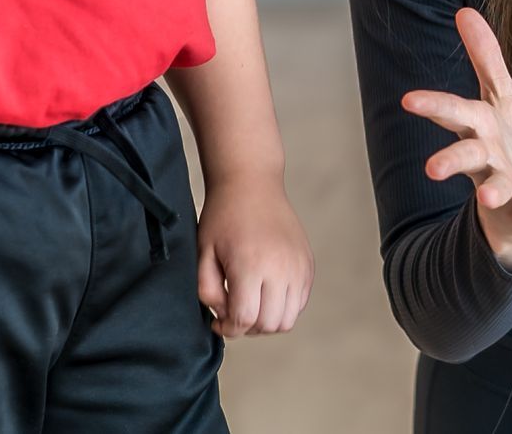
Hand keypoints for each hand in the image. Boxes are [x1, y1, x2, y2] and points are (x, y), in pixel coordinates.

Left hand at [194, 176, 313, 338]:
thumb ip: (208, 292)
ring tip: (252, 303)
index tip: (218, 321)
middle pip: (269, 324)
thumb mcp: (203, 255)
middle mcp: (281, 268)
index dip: (228, 329)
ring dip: (267, 320)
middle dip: (247, 327)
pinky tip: (266, 291)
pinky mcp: (308, 263)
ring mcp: (299, 266)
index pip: (245, 320)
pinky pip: (300, 301)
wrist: (253, 184)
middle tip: (233, 311)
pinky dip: (283, 306)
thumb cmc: (224, 217)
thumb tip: (224, 316)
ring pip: (288, 319)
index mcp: (251, 265)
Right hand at [401, 8, 511, 271]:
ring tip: (487, 195)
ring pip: (496, 187)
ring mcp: (508, 185)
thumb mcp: (500, 94)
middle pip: (466, 156)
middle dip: (450, 161)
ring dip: (493, 190)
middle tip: (432, 169)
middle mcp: (489, 159)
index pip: (454, 113)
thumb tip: (464, 10)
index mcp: (480, 128)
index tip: (408, 100)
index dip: (433, 106)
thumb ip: (485, 57)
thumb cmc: (506, 139)